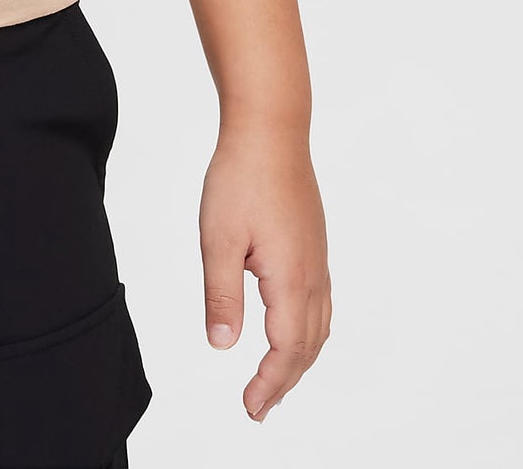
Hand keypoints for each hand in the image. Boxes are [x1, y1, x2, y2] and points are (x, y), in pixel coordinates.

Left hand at [199, 122, 330, 423]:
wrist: (271, 131)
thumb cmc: (242, 179)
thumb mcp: (219, 239)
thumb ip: (222, 295)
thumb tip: (223, 345)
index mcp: (290, 279)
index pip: (285, 350)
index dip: (269, 384)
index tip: (251, 408)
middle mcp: (313, 276)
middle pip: (306, 346)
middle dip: (284, 381)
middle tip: (259, 407)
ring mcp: (317, 260)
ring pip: (317, 326)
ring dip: (298, 359)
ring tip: (274, 379)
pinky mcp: (313, 245)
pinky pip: (319, 304)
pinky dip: (306, 331)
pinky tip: (290, 328)